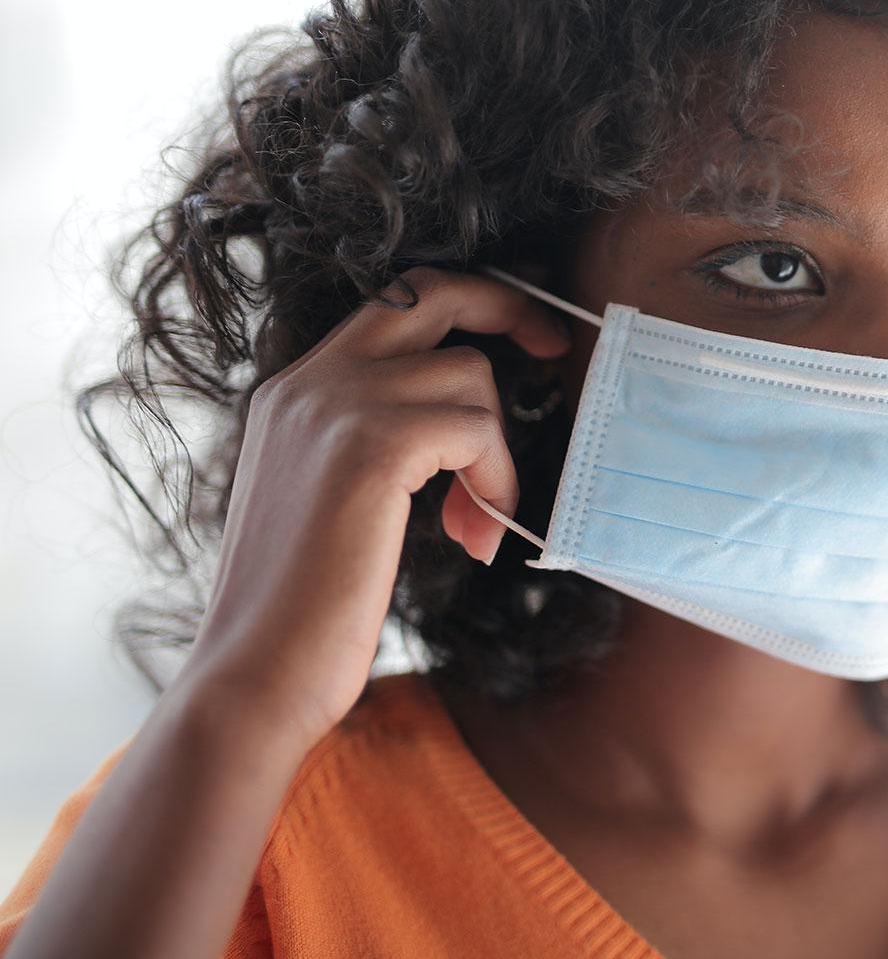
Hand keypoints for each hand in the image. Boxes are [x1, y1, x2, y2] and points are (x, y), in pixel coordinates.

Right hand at [176, 265, 571, 748]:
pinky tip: (471, 535)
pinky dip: (493, 479)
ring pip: (469, 375)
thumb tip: (469, 428)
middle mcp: (307, 382)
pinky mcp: (369, 444)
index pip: (394, 305)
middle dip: (507, 305)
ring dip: (495, 453)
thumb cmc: (305, 609)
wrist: (255, 675)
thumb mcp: (335, 500)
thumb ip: (382, 447)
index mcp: (295, 391)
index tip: (524, 338)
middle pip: (428, 289)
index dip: (467, 308)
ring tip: (472, 522)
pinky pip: (475, 428)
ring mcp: (333, 405)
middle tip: (554, 349)